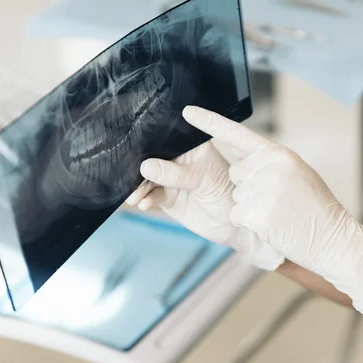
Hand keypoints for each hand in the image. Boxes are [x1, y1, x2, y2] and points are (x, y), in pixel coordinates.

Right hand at [126, 141, 283, 270]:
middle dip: (137, 165)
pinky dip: (144, 199)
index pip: (166, 136)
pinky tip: (143, 204)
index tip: (131, 140)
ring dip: (137, 186)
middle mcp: (178, 159)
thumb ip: (175, 174)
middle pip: (151, 156)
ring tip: (134, 196)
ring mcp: (171, 178)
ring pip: (147, 178)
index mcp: (190, 145)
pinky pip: (150, 195)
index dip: (148, 136)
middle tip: (129, 176)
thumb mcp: (202, 179)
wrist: (232, 226)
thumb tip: (145, 166)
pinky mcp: (167, 197)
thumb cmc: (226, 193)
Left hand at [181, 106, 362, 313]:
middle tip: (277, 199)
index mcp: (277, 154)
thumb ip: (269, 162)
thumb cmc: (316, 207)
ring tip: (279, 213)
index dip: (210, 122)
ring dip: (251, 207)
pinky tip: (272, 225)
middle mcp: (267, 168)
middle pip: (234, 172)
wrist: (333, 238)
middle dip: (248, 187)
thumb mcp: (296, 172)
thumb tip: (243, 162)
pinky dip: (250, 223)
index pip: (237, 134)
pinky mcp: (254, 214)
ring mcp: (260, 190)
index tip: (187, 112)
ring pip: (235, 196)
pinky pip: (236, 215)